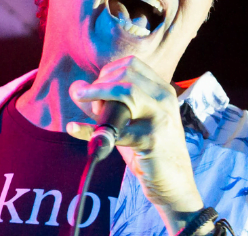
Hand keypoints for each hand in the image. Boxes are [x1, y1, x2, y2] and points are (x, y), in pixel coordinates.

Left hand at [67, 56, 205, 232]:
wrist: (173, 182)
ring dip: (99, 96)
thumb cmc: (148, 150)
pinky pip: (115, 130)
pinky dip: (90, 130)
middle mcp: (165, 98)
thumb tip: (76, 89)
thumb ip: (106, 105)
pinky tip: (74, 128)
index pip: (131, 65)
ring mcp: (161, 118)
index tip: (96, 89)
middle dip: (101, 85)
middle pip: (126, 75)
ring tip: (90, 110)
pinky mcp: (151, 140)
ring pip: (126, 92)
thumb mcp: (131, 121)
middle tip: (92, 104)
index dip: (108, 73)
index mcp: (162, 90)